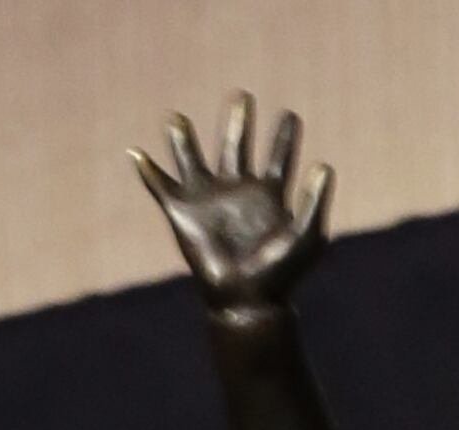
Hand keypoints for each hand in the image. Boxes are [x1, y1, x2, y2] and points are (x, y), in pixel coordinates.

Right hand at [136, 95, 331, 306]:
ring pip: (192, 160)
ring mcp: (208, 201)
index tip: (291, 116)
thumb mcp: (307, 237)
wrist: (247, 302)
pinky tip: (135, 154)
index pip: (278, 157)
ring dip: (182, 140)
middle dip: (237, 122)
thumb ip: (315, 201)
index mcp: (267, 196)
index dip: (285, 136)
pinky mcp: (184, 215)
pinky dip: (148, 171)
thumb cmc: (281, 276)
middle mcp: (236, 193)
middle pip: (235, 146)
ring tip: (174, 119)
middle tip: (241, 97)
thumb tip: (324, 165)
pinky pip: (161, 188)